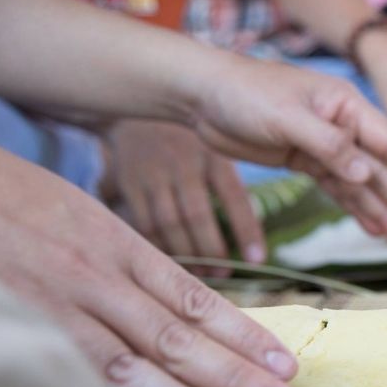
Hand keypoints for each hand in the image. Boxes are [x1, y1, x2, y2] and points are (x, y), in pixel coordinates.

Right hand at [0, 149, 298, 386]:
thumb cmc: (23, 201)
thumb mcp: (90, 218)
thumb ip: (134, 265)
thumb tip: (186, 310)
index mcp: (124, 249)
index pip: (198, 301)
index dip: (246, 336)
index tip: (286, 366)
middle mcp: (101, 278)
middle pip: (178, 337)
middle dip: (233, 376)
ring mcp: (58, 303)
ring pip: (131, 360)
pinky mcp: (23, 317)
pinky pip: (69, 367)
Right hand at [105, 120, 264, 275]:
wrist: (136, 110)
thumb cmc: (190, 142)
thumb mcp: (216, 150)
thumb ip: (231, 188)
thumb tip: (254, 239)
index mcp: (214, 156)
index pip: (235, 197)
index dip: (247, 231)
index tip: (257, 261)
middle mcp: (184, 163)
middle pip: (198, 215)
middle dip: (212, 250)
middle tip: (224, 275)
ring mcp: (153, 173)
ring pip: (169, 223)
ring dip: (186, 254)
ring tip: (202, 274)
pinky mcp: (129, 182)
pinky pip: (144, 223)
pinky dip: (158, 247)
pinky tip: (170, 262)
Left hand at [189, 56, 386, 245]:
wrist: (201, 94)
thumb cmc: (244, 93)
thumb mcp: (287, 117)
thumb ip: (328, 146)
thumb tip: (365, 174)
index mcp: (346, 105)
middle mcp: (343, 125)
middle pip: (382, 169)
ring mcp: (326, 145)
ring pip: (363, 185)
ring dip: (384, 212)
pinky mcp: (306, 160)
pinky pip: (338, 190)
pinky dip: (357, 209)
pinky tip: (375, 228)